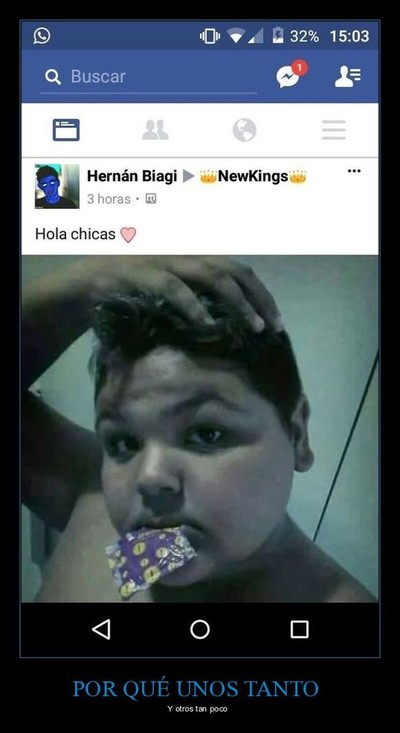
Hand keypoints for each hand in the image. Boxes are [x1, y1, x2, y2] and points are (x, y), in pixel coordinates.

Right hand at [85, 256, 283, 332]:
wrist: (85, 282)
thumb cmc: (132, 289)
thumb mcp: (170, 286)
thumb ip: (198, 294)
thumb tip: (232, 320)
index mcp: (193, 254)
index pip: (238, 269)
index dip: (260, 293)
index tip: (275, 321)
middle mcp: (183, 252)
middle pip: (233, 270)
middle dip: (258, 298)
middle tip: (273, 327)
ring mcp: (163, 260)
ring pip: (211, 276)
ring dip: (236, 302)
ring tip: (253, 326)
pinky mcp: (141, 274)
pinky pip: (174, 289)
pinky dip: (193, 306)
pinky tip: (208, 325)